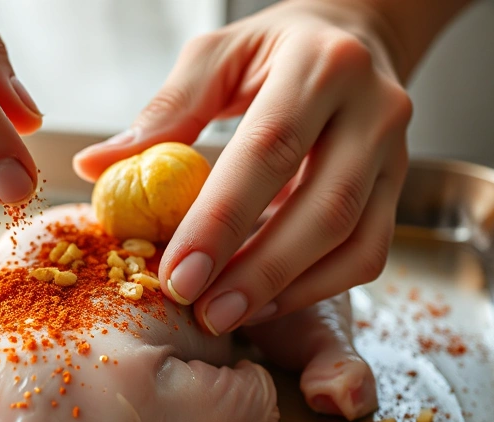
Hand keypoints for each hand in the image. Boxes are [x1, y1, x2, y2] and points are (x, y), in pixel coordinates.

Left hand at [75, 0, 441, 334]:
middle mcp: (373, 109)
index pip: (269, 149)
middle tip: (202, 309)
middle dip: (258, 270)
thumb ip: (164, 113)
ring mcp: (396, 153)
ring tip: (226, 314)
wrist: (353, 35)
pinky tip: (265, 302)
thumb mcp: (216, 57)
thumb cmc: (274, 49)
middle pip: (323, 207)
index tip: (179, 272)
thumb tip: (95, 167)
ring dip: (288, 289)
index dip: (222, 219)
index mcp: (321, 65)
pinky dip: (317, 288)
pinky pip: (369, 253)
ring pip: (354, 239)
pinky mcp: (398, 188)